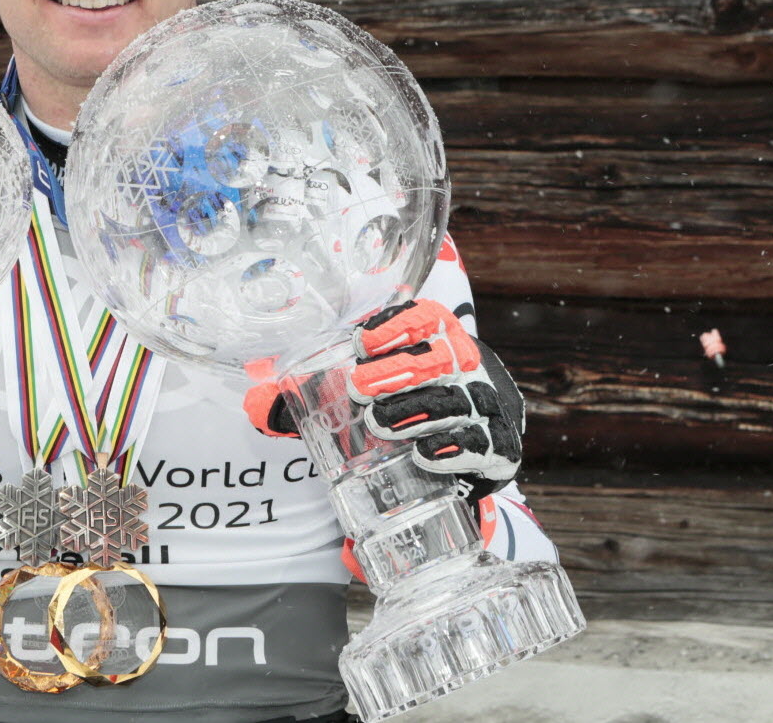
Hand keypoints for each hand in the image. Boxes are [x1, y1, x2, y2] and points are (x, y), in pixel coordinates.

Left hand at [351, 299, 523, 499]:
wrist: (476, 455)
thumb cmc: (422, 408)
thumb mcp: (391, 385)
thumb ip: (339, 383)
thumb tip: (271, 394)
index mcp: (447, 342)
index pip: (429, 318)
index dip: (396, 326)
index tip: (362, 344)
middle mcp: (472, 370)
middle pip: (441, 359)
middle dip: (399, 371)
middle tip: (360, 388)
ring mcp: (490, 408)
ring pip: (456, 403)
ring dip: (415, 412)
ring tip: (379, 422)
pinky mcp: (501, 449)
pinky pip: (481, 446)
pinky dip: (452, 450)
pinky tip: (424, 454)